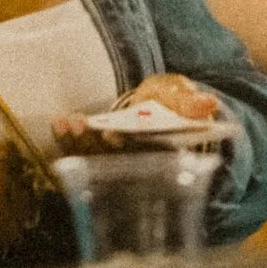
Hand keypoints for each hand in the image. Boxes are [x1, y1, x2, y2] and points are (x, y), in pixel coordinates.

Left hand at [50, 73, 220, 151]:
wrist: (161, 106)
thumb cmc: (173, 103)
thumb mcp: (183, 99)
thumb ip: (191, 103)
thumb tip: (209, 103)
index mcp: (165, 158)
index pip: (147, 159)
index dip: (128, 148)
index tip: (112, 135)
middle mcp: (140, 169)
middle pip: (116, 165)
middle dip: (95, 146)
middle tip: (79, 125)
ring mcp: (118, 165)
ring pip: (96, 163)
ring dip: (77, 144)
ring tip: (65, 121)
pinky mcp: (100, 156)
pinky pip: (83, 154)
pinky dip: (69, 141)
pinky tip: (57, 124)